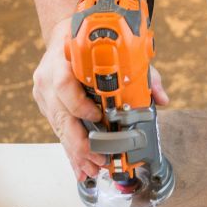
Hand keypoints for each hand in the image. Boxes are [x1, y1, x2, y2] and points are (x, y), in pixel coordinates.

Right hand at [32, 18, 168, 180]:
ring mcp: (44, 96)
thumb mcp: (117, 51)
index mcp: (62, 62)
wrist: (65, 36)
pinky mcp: (47, 108)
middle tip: (100, 158)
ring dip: (77, 152)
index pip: (63, 84)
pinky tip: (81, 169)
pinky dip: (72, 152)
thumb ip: (143, 74)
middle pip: (60, 116)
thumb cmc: (91, 44)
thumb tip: (161, 98)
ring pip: (59, 129)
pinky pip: (59, 132)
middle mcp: (47, 80)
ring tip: (93, 169)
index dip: (78, 103)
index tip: (96, 116)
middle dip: (80, 142)